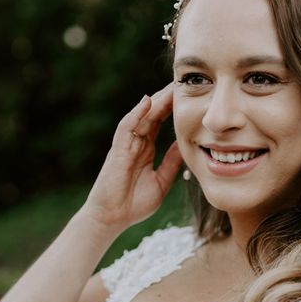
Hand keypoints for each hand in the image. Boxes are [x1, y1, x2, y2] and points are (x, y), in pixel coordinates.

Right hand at [81, 83, 182, 232]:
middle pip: (151, 114)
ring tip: (170, 87)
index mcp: (145, 149)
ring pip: (141, 117)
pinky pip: (126, 128)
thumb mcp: (161, 182)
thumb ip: (172, 163)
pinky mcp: (117, 151)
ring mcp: (125, 146)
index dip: (171, 108)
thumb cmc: (133, 205)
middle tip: (183, 82)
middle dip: (166, 98)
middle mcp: (134, 143)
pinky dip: (136, 113)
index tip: (188, 96)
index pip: (159, 122)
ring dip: (155, 101)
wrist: (112, 219)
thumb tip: (186, 147)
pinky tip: (147, 102)